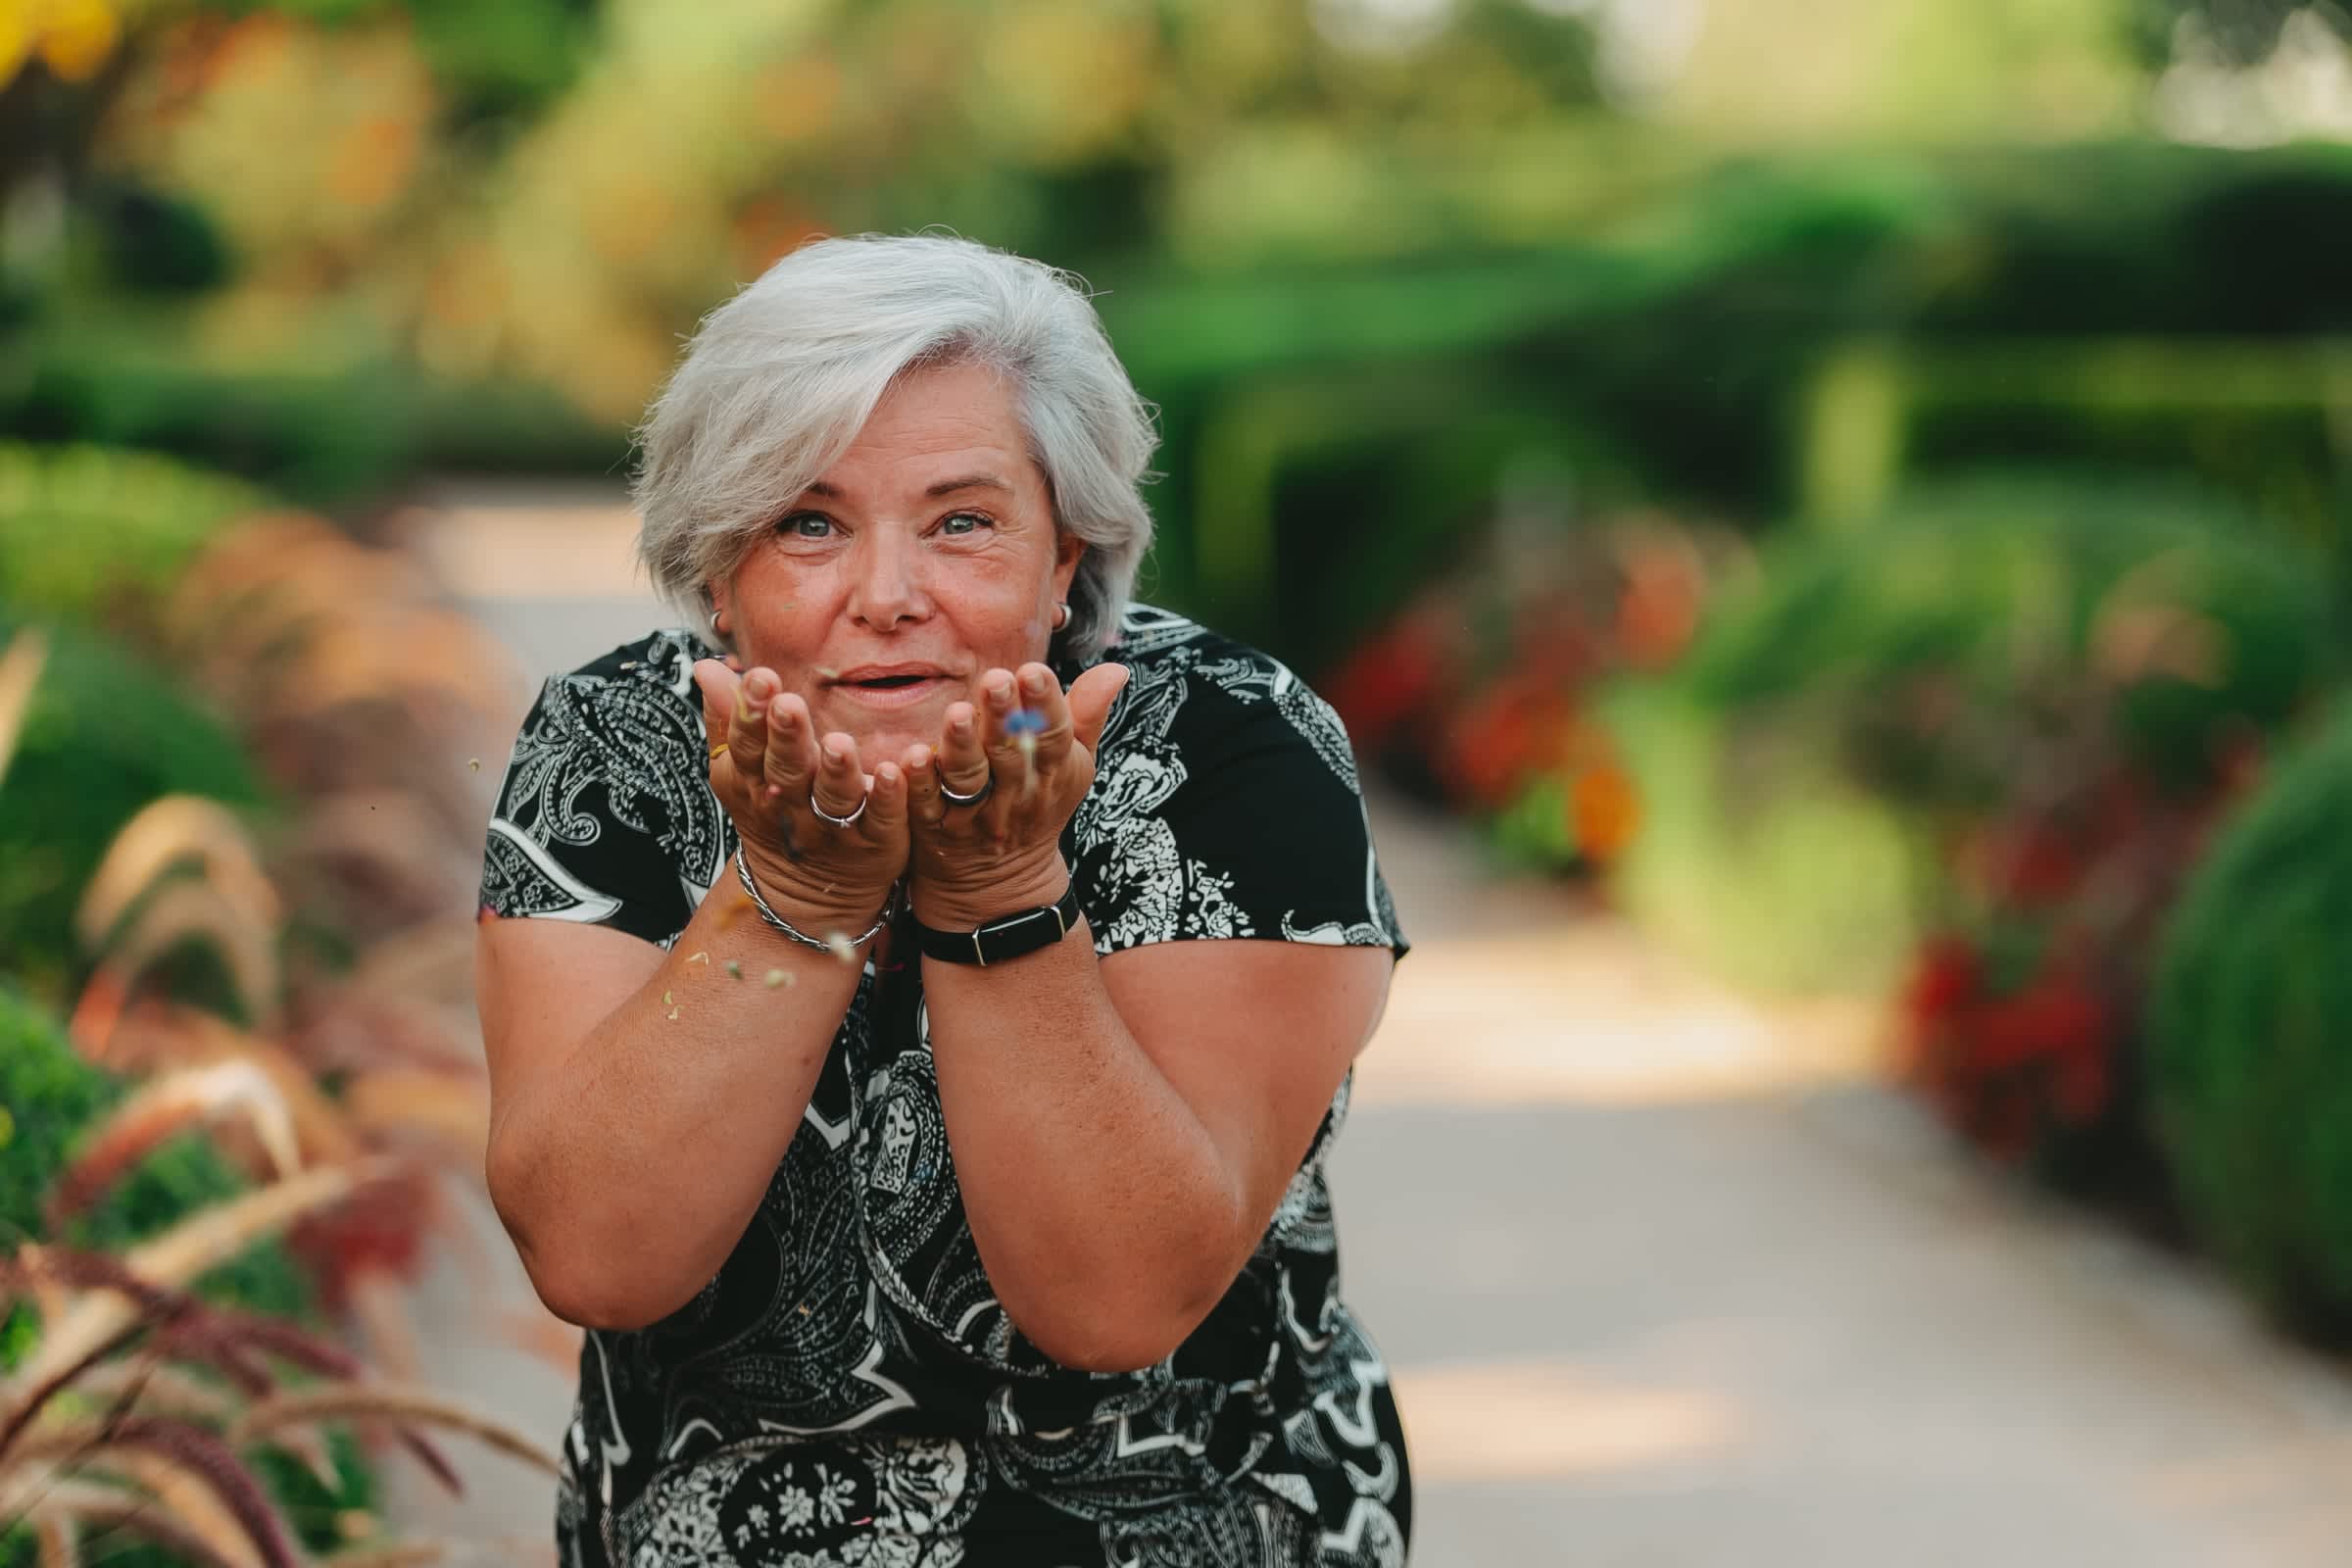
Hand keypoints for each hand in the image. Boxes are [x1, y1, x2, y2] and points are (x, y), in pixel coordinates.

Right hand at [694, 660, 908, 929]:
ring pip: (834, 798)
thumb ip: (728, 719)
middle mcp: (791, 804)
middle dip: (787, 738)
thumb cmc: (775, 812)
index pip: (748, 745)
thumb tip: (706, 667)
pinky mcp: (875, 842)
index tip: (758, 678)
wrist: (804, 893)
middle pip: (786, 770)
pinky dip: (887, 798)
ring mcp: (833, 827)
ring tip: (838, 744)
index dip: (750, 715)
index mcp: (755, 781)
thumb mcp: (742, 772)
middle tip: (788, 706)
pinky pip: (882, 819)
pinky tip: (895, 772)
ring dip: (837, 771)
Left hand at [901, 661, 1128, 929]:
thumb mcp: (1072, 765)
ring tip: (958, 714)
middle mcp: (1016, 793)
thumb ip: (1087, 714)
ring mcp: (975, 813)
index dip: (1044, 705)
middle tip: (995, 681)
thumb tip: (1117, 669)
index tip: (1033, 671)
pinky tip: (912, 756)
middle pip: (1010, 754)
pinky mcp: (936, 827)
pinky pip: (927, 804)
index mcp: (1052, 771)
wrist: (1001, 885)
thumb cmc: (1038, 806)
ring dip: (963, 747)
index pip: (1053, 735)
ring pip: (970, 779)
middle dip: (1003, 717)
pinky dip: (921, 781)